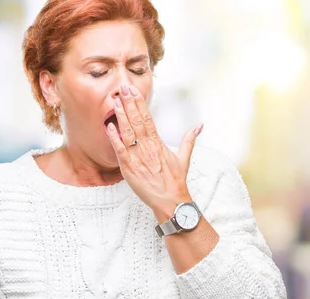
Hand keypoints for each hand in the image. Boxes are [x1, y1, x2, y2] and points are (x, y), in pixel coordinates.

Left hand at [106, 84, 203, 219]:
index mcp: (158, 143)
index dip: (139, 103)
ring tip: (115, 101)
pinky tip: (109, 126)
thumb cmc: (175, 181)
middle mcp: (148, 147)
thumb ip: (189, 140)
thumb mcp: (184, 158)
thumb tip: (199, 125)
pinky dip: (114, 138)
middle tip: (122, 88)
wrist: (171, 200)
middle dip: (129, 103)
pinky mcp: (130, 168)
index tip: (134, 91)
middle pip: (137, 121)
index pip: (148, 118)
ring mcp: (138, 157)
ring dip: (121, 116)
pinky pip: (120, 151)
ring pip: (128, 132)